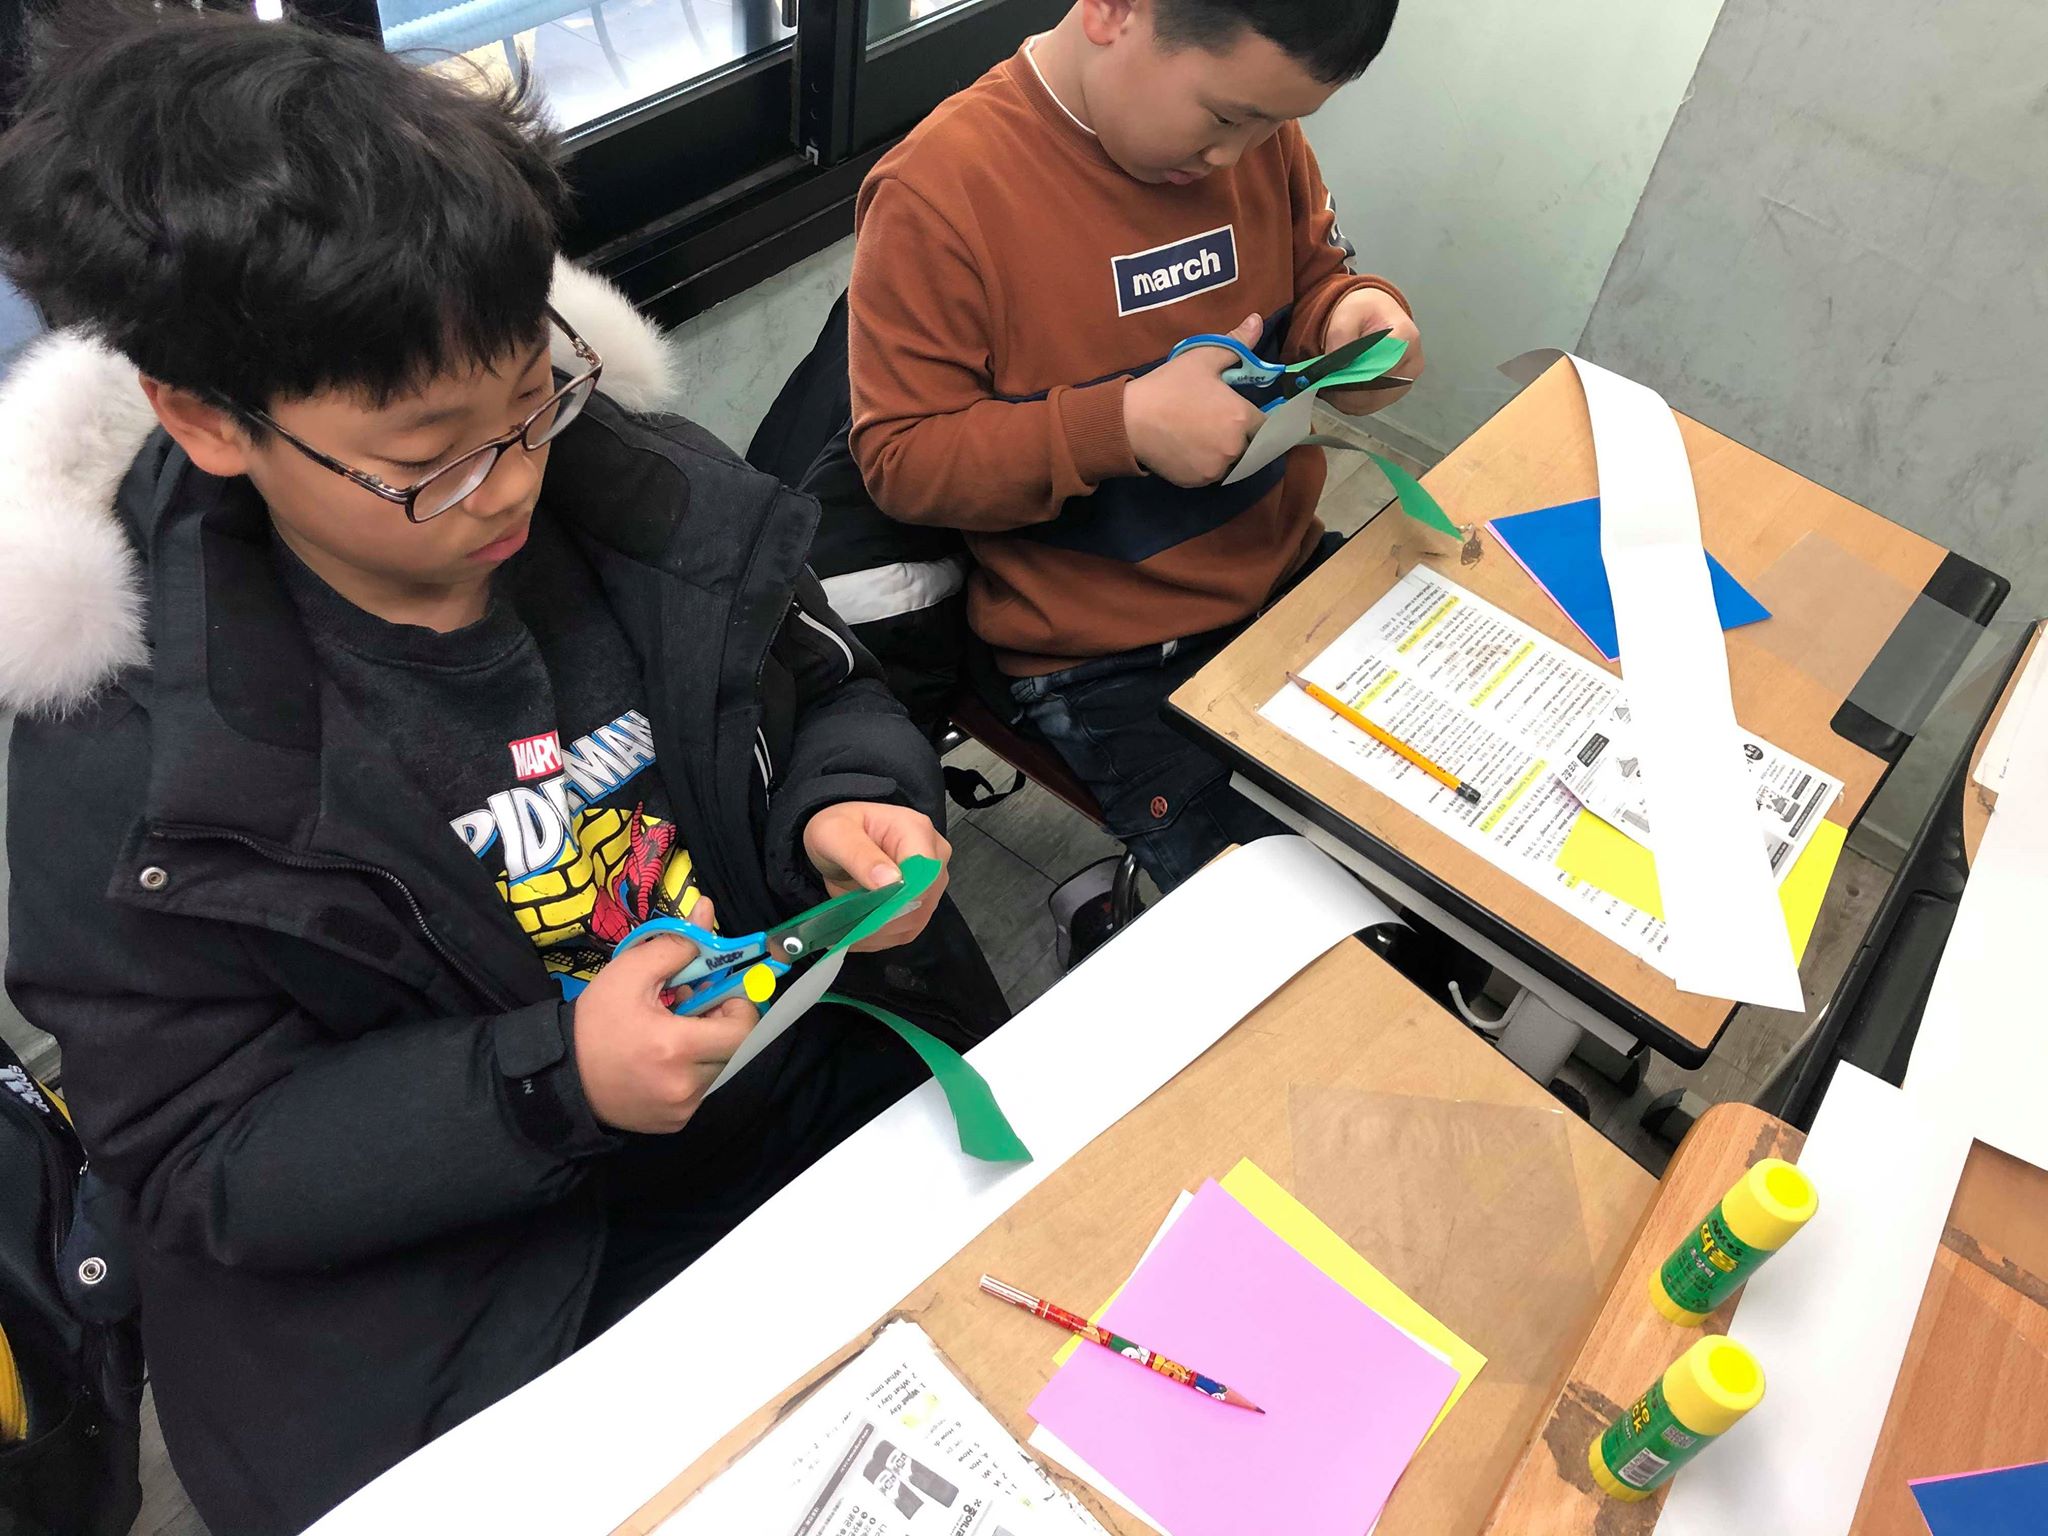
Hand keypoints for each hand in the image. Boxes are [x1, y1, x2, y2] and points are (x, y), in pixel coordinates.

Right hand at [573, 898, 760, 1133]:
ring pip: (719, 1070)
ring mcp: (681, 1109)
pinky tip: (664, 1060)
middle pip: (735, 1050)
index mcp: (675, 1047)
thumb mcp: (628, 973)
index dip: (738, 1007)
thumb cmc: (595, 1022)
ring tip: (675, 1033)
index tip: (716, 995)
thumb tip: (707, 911)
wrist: (562, 1075)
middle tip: (695, 1010)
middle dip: (724, 1025)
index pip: (743, 1030)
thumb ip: (675, 945)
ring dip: (709, 1048)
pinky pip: (701, 1091)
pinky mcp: (675, 1123)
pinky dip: (693, 1072)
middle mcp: (684, 1085)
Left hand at [802, 801, 951, 951]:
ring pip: (914, 920)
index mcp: (916, 830)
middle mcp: (933, 856)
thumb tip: (891, 881)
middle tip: (848, 916)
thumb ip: (860, 855)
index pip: (924, 873)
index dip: (898, 896)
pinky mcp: (922, 904)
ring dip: (878, 928)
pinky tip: (859, 926)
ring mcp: (932, 883)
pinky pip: (906, 930)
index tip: (866, 906)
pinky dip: (879, 934)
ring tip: (849, 920)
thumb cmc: (838, 830)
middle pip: (921, 900)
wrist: (840, 840)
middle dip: (882, 915)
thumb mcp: (834, 834)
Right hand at [1123, 312, 1268, 486]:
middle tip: (1216, 421)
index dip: (1257, 418)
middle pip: (1251, 445)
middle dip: (1241, 435)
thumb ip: (1236, 343)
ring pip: (1231, 462)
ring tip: (1200, 434)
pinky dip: (1205, 464)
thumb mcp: (1202, 358)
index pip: (1268, 425)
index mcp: (1240, 417)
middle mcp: (1234, 447)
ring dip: (1223, 451)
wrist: (1130, 420)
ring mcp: (1216, 468)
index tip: (1243, 413)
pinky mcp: (1198, 482)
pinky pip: (1211, 474)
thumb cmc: (1168, 386)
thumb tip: (1257, 321)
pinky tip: (1189, 447)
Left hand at [1320, 286, 1422, 414]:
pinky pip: (1369, 406)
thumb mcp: (1348, 312)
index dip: (1351, 377)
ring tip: (1330, 382)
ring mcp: (1405, 381)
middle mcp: (1411, 363)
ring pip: (1370, 403)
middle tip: (1324, 381)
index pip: (1378, 370)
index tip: (1330, 374)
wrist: (1375, 314)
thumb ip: (1341, 336)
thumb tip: (1337, 366)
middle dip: (1345, 390)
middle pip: (1375, 391)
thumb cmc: (1365, 311)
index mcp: (1405, 339)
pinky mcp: (1395, 392)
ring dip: (1345, 398)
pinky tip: (1339, 388)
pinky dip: (1350, 401)